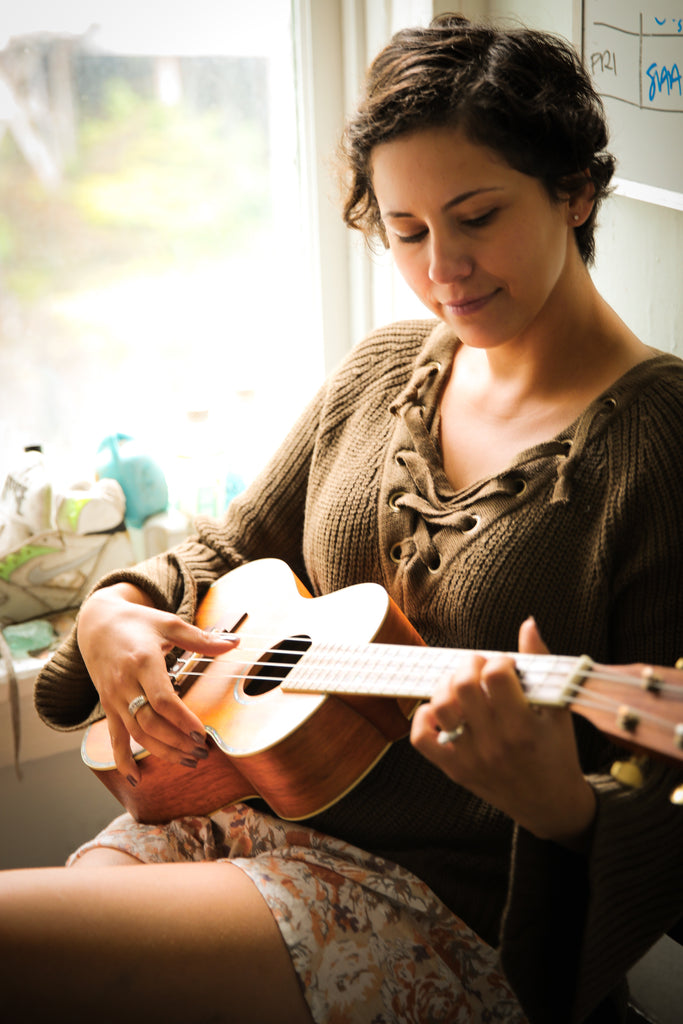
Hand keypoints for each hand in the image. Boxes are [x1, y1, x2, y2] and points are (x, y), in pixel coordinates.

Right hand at [77, 582, 237, 784]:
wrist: (97, 623)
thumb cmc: (138, 622)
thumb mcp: (169, 624)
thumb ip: (201, 638)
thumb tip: (234, 643)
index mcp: (142, 662)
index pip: (162, 700)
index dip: (182, 720)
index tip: (202, 734)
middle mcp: (125, 683)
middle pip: (149, 722)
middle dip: (177, 742)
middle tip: (202, 752)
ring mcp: (114, 698)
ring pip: (136, 734)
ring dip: (162, 752)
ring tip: (188, 761)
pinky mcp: (108, 707)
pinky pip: (114, 738)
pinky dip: (123, 761)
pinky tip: (137, 779)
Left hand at [410, 618, 596, 848]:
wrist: (551, 805)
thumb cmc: (557, 753)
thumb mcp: (559, 711)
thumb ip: (541, 665)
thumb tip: (528, 624)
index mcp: (523, 728)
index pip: (497, 676)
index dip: (500, 660)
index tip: (507, 666)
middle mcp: (493, 744)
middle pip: (462, 685)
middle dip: (470, 665)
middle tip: (481, 668)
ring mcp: (469, 759)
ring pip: (439, 706)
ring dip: (447, 685)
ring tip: (464, 685)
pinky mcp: (453, 770)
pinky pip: (421, 738)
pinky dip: (425, 715)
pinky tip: (443, 710)